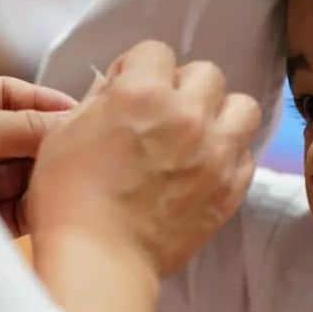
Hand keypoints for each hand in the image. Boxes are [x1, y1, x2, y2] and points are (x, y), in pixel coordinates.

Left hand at [0, 77, 76, 236]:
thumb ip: (24, 122)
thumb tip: (72, 117)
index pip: (7, 95)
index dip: (43, 99)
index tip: (77, 108)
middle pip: (24, 133)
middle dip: (51, 137)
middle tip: (84, 140)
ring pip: (29, 170)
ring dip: (49, 171)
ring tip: (74, 170)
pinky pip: (27, 206)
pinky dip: (44, 202)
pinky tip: (60, 196)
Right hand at [27, 42, 260, 276]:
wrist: (98, 259)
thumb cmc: (69, 197)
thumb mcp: (66, 131)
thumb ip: (101, 99)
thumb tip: (121, 87)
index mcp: (143, 92)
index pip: (157, 52)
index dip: (140, 70)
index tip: (130, 93)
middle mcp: (188, 115)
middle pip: (208, 74)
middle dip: (185, 89)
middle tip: (164, 116)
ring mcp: (216, 152)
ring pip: (243, 108)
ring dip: (221, 116)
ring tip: (198, 136)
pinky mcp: (231, 188)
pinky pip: (247, 155)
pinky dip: (230, 157)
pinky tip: (204, 170)